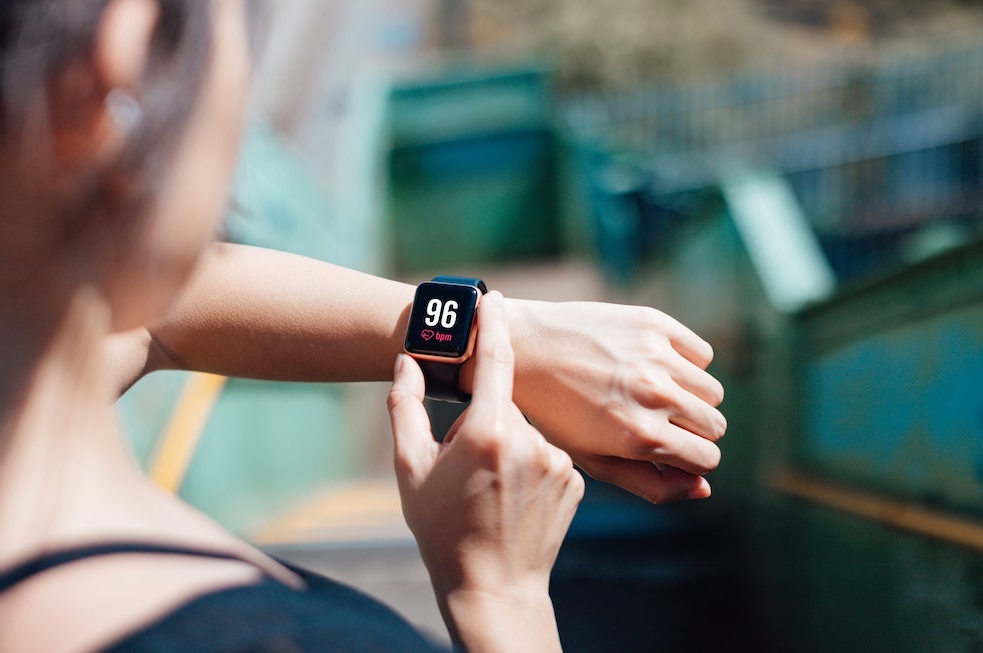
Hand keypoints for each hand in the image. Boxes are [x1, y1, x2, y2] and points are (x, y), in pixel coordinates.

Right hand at [388, 292, 583, 652]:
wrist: (493, 587)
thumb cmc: (442, 529)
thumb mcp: (409, 469)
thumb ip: (405, 408)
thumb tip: (407, 364)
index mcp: (488, 431)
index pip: (495, 361)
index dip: (492, 324)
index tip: (491, 298)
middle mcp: (531, 440)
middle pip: (505, 407)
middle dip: (484, 424)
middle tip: (464, 466)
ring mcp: (560, 462)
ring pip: (529, 433)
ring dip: (509, 448)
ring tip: (489, 490)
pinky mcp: (577, 482)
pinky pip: (549, 457)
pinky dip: (531, 467)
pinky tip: (513, 498)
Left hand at [490, 300, 725, 502]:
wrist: (524, 348)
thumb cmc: (557, 413)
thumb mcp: (594, 460)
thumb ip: (652, 484)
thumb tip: (704, 490)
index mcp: (640, 436)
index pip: (708, 459)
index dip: (692, 460)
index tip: (671, 452)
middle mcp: (654, 395)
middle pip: (715, 426)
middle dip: (693, 432)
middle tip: (657, 422)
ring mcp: (656, 356)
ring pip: (712, 391)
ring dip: (690, 398)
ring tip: (651, 395)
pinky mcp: (654, 324)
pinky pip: (702, 354)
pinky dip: (686, 363)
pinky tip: (652, 366)